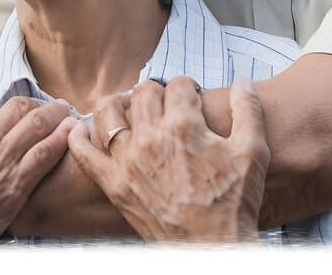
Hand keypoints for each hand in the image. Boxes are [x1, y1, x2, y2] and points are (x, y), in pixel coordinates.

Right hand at [0, 97, 75, 243]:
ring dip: (55, 113)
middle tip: (46, 104)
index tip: (1, 113)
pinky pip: (45, 154)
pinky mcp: (14, 186)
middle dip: (33, 104)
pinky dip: (61, 139)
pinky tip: (72, 131)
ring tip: (65, 109)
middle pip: (16, 108)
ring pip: (36, 124)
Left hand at [68, 77, 269, 242]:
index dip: (188, 87)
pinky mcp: (114, 185)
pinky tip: (82, 129)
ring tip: (131, 110)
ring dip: (119, 103)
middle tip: (167, 106)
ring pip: (108, 111)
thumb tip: (244, 81)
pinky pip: (84, 154)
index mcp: (185, 126)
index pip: (178, 83)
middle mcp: (152, 138)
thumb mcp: (253, 152)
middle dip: (158, 92)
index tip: (193, 98)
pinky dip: (78, 137)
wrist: (213, 250)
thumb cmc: (235, 203)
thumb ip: (248, 110)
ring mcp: (129, 161)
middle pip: (143, 91)